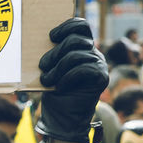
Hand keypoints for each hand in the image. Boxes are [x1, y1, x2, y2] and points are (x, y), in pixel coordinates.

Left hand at [36, 18, 108, 142]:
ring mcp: (100, 64)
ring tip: (46, 80)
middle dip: (55, 52)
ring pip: (76, 55)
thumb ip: (53, 52)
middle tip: (42, 65)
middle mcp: (93, 53)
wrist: (63, 117)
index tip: (51, 36)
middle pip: (76, 40)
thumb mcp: (51, 67)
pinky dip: (67, 78)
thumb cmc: (54, 90)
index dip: (67, 26)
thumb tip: (41, 39)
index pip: (81, 25)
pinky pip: (83, 69)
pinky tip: (59, 87)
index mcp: (82, 46)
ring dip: (57, 68)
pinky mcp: (102, 77)